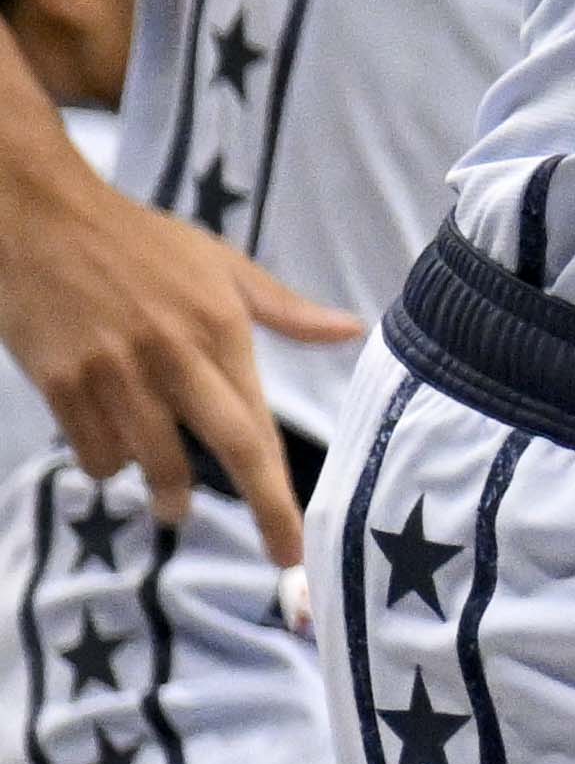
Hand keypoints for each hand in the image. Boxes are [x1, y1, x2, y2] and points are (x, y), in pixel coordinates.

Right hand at [0, 176, 346, 569]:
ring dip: (164, 489)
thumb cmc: (137, 239)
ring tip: (169, 495)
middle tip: (273, 552)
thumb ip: (284, 310)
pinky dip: (106, 462)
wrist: (36, 212)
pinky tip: (112, 448)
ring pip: (149, 462)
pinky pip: (92, 450)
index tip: (294, 547)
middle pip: (221, 451)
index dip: (278, 496)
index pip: (258, 429)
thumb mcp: (221, 264)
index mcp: (218, 328)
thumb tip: (349, 331)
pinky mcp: (58, 379)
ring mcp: (110, 370)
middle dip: (255, 510)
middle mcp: (170, 354)